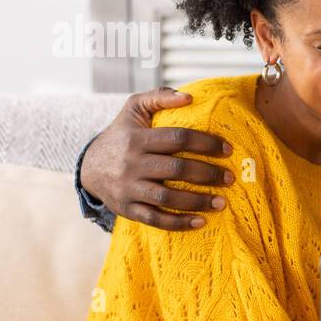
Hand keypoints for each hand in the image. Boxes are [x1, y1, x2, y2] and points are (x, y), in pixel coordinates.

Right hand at [79, 87, 233, 230]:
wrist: (90, 167)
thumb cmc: (122, 134)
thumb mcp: (133, 109)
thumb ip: (158, 97)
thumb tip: (189, 97)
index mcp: (137, 138)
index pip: (178, 138)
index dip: (206, 143)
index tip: (228, 150)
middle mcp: (132, 164)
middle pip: (177, 169)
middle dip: (208, 174)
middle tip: (230, 177)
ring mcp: (129, 188)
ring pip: (167, 198)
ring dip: (198, 201)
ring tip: (222, 202)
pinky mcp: (127, 209)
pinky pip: (155, 219)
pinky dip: (178, 223)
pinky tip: (200, 221)